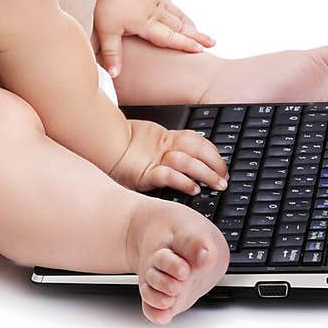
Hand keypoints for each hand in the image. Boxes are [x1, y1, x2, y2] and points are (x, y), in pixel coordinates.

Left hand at [94, 0, 214, 78]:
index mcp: (146, 23)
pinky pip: (170, 4)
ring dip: (190, 24)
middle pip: (180, 26)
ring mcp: (155, 0)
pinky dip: (178, 12)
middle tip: (212, 43)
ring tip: (202, 32)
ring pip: (177, 14)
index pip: (170, 37)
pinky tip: (180, 15)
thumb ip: (112, 54)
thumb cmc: (106, 2)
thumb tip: (115, 75)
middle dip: (197, 35)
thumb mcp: (106, 31)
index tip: (200, 50)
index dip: (185, 44)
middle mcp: (155, 11)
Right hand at [110, 118, 229, 195]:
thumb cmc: (122, 148)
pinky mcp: (146, 172)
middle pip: (197, 150)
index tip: (223, 165)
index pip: (197, 140)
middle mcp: (164, 147)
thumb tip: (189, 160)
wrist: (101, 146)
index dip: (213, 152)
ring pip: (187, 161)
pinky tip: (193, 189)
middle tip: (225, 178)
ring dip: (205, 172)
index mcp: (166, 138)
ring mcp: (155, 159)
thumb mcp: (147, 143)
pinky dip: (183, 181)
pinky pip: (169, 175)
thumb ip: (165, 146)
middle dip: (215, 164)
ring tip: (216, 184)